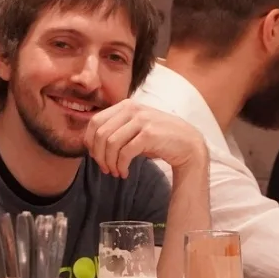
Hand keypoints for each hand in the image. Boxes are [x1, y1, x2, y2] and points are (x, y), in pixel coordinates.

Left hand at [85, 101, 208, 176]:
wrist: (188, 144)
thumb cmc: (159, 139)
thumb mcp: (135, 128)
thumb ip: (116, 129)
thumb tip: (91, 143)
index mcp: (126, 105)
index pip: (95, 121)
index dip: (90, 142)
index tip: (95, 157)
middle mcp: (132, 109)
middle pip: (100, 134)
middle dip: (98, 155)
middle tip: (105, 168)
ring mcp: (142, 120)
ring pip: (111, 144)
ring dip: (110, 162)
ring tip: (115, 172)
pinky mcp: (149, 134)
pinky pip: (125, 152)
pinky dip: (121, 166)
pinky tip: (124, 173)